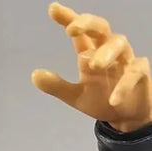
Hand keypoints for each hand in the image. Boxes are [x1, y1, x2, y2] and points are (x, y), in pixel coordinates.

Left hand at [31, 2, 151, 131]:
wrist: (124, 116)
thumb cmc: (100, 99)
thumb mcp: (75, 96)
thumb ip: (57, 85)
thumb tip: (34, 75)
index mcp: (91, 54)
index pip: (80, 34)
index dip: (68, 19)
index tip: (52, 9)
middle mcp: (108, 52)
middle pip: (101, 29)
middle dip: (87, 24)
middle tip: (71, 30)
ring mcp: (125, 60)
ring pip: (120, 43)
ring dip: (106, 52)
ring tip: (93, 65)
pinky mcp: (140, 74)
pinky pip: (134, 73)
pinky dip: (124, 85)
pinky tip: (113, 100)